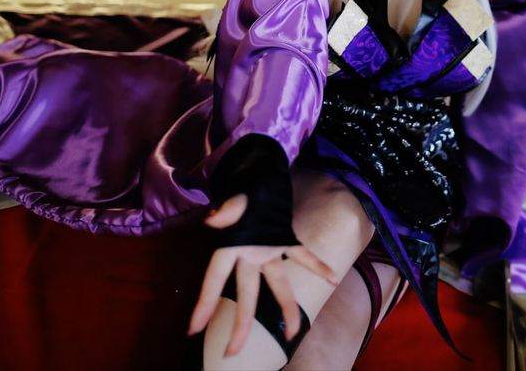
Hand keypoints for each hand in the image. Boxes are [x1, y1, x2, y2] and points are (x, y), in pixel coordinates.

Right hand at [187, 192, 337, 356]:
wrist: (260, 173)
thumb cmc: (244, 187)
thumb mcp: (237, 195)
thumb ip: (228, 208)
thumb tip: (214, 218)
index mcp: (233, 246)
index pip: (214, 279)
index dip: (204, 302)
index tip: (192, 329)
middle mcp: (249, 254)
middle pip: (245, 294)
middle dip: (240, 324)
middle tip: (232, 353)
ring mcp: (268, 250)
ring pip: (277, 284)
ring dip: (286, 307)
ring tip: (293, 333)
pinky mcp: (284, 240)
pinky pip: (302, 255)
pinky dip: (317, 265)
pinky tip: (333, 277)